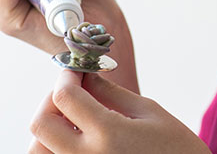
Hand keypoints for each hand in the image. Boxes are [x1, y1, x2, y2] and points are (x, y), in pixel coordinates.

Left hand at [28, 69, 211, 153]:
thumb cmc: (178, 150)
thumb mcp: (149, 113)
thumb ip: (111, 93)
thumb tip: (85, 76)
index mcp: (108, 134)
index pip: (65, 97)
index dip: (66, 76)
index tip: (75, 70)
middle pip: (41, 124)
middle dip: (52, 101)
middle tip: (72, 92)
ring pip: (38, 150)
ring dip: (50, 129)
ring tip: (74, 119)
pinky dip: (57, 147)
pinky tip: (80, 138)